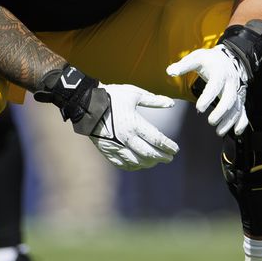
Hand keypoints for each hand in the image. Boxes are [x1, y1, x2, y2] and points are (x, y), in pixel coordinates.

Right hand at [35, 67, 178, 169]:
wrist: (86, 103)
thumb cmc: (112, 96)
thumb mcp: (135, 94)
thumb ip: (154, 100)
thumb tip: (171, 104)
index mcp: (135, 124)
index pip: (157, 140)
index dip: (168, 146)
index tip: (175, 149)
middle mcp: (126, 138)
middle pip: (149, 153)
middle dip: (161, 157)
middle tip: (169, 158)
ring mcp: (116, 146)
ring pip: (136, 161)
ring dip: (148, 163)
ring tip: (155, 161)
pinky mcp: (107, 150)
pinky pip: (122, 163)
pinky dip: (132, 166)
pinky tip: (138, 164)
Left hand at [167, 45, 249, 136]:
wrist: (227, 59)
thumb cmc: (209, 60)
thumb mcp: (196, 58)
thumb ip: (183, 66)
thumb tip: (169, 71)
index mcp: (219, 72)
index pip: (215, 85)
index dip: (208, 97)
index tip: (199, 108)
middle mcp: (231, 82)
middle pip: (230, 98)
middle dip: (221, 112)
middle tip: (210, 121)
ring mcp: (236, 91)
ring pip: (236, 107)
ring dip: (229, 121)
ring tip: (219, 132)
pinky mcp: (239, 98)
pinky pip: (242, 110)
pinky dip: (242, 121)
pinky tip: (236, 132)